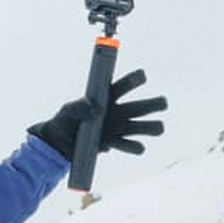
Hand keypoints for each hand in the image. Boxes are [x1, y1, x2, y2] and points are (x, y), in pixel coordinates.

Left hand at [28, 68, 168, 161]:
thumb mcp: (66, 111)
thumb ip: (79, 107)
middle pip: (142, 106)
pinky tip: (133, 146)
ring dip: (153, 127)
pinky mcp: (116, 143)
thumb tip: (96, 110)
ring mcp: (119, 128)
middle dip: (155, 103)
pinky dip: (134, 147)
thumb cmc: (65, 121)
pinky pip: (132, 146)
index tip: (142, 76)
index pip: (124, 85)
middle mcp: (118, 111)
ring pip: (144, 126)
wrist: (60, 144)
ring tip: (158, 128)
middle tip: (163, 103)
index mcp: (107, 97)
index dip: (134, 80)